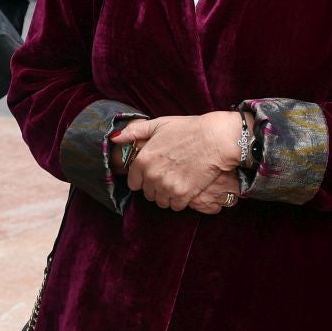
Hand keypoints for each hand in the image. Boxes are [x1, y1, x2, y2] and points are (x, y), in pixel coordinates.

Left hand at [115, 112, 240, 213]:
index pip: (133, 182)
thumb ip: (135, 132)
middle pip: (148, 194)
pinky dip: (180, 200)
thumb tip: (115, 139)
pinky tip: (187, 188)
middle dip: (156, 187)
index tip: (153, 173)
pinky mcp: (183, 195)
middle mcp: (151, 176)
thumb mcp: (159, 124)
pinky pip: (176, 206)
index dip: (143, 178)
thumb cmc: (189, 129)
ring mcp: (167, 187)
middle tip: (169, 176)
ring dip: (167, 195)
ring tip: (178, 183)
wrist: (216, 139)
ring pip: (161, 202)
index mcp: (143, 160)